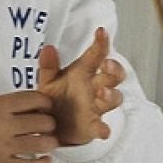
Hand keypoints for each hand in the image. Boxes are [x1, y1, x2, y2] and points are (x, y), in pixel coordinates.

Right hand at [0, 91, 57, 162]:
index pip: (34, 99)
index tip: (46, 106)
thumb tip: (29, 105)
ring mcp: (4, 146)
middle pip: (43, 121)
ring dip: (49, 142)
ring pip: (42, 143)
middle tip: (47, 125)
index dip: (45, 102)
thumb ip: (5, 105)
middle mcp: (4, 125)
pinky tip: (45, 159)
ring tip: (48, 141)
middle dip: (49, 123)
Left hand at [37, 28, 124, 145]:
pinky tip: (102, 130)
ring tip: (101, 93)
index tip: (101, 32)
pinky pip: (102, 128)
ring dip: (111, 94)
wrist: (49, 127)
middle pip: (114, 75)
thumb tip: (47, 48)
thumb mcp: (47, 81)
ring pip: (114, 98)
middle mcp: (94, 88)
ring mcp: (96, 107)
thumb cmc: (54, 99)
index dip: (101, 43)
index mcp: (83, 74)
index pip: (96, 55)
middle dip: (115, 69)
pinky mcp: (92, 127)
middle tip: (107, 64)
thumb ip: (48, 66)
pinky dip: (103, 129)